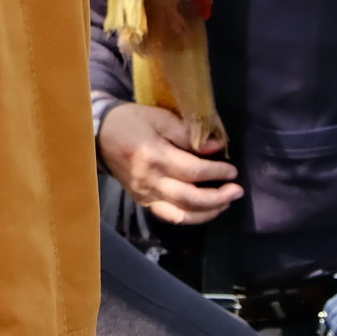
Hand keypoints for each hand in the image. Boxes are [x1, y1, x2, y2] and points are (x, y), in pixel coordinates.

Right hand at [97, 102, 241, 224]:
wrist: (99, 135)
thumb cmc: (132, 122)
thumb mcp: (159, 118)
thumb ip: (187, 134)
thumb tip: (216, 147)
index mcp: (154, 156)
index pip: (192, 171)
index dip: (216, 172)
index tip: (232, 170)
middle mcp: (149, 181)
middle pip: (190, 198)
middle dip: (218, 197)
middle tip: (237, 191)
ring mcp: (144, 195)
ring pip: (181, 214)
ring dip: (207, 212)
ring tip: (225, 203)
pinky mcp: (142, 201)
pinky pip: (169, 217)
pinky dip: (190, 217)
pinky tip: (204, 210)